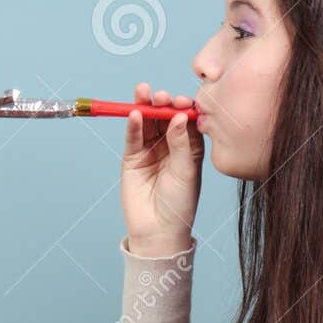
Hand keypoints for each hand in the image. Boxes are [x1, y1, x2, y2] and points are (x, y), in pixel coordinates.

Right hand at [120, 82, 202, 256]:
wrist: (158, 229)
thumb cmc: (180, 203)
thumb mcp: (187, 171)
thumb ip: (182, 143)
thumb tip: (179, 116)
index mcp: (190, 146)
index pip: (186, 119)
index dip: (184, 107)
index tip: (184, 101)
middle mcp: (170, 145)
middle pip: (165, 117)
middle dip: (163, 103)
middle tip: (162, 96)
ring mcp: (150, 150)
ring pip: (147, 122)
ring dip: (145, 106)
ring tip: (143, 92)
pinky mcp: (132, 158)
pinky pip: (132, 137)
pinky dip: (132, 124)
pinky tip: (134, 113)